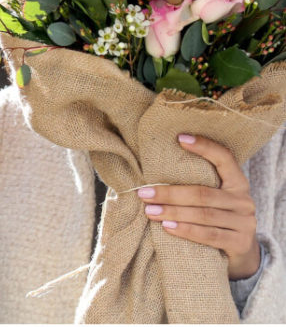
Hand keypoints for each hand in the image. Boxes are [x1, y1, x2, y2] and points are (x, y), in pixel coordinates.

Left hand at [137, 135, 259, 279]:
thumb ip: (196, 182)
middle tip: (144, 193)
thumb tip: (152, 168)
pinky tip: (167, 227)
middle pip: (203, 193)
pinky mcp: (240, 243)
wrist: (241, 250)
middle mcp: (243, 200)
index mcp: (237, 181)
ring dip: (173, 212)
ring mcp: (244, 222)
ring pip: (203, 215)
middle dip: (170, 193)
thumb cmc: (216, 215)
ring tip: (150, 211)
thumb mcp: (213, 196)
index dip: (205, 146)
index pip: (224, 158)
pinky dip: (186, 231)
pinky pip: (208, 235)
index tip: (180, 137)